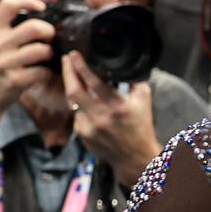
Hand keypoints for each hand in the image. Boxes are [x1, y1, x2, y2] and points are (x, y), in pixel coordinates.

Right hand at [0, 0, 59, 112]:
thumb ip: (2, 25)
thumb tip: (23, 5)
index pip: (8, 4)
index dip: (29, 0)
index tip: (41, 7)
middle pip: (34, 27)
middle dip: (49, 31)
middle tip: (50, 37)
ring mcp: (5, 63)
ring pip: (42, 50)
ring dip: (50, 53)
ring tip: (47, 56)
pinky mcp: (15, 80)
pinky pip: (42, 72)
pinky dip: (47, 72)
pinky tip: (42, 73)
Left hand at [64, 54, 160, 186]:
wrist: (134, 157)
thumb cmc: (140, 127)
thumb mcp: (144, 101)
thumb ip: (134, 81)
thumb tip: (123, 65)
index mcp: (118, 107)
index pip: (94, 83)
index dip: (81, 67)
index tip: (74, 54)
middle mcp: (101, 117)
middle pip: (74, 91)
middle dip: (67, 72)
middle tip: (66, 59)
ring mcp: (89, 127)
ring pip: (72, 102)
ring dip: (71, 87)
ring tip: (71, 75)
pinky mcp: (82, 134)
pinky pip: (76, 114)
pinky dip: (79, 106)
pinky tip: (85, 102)